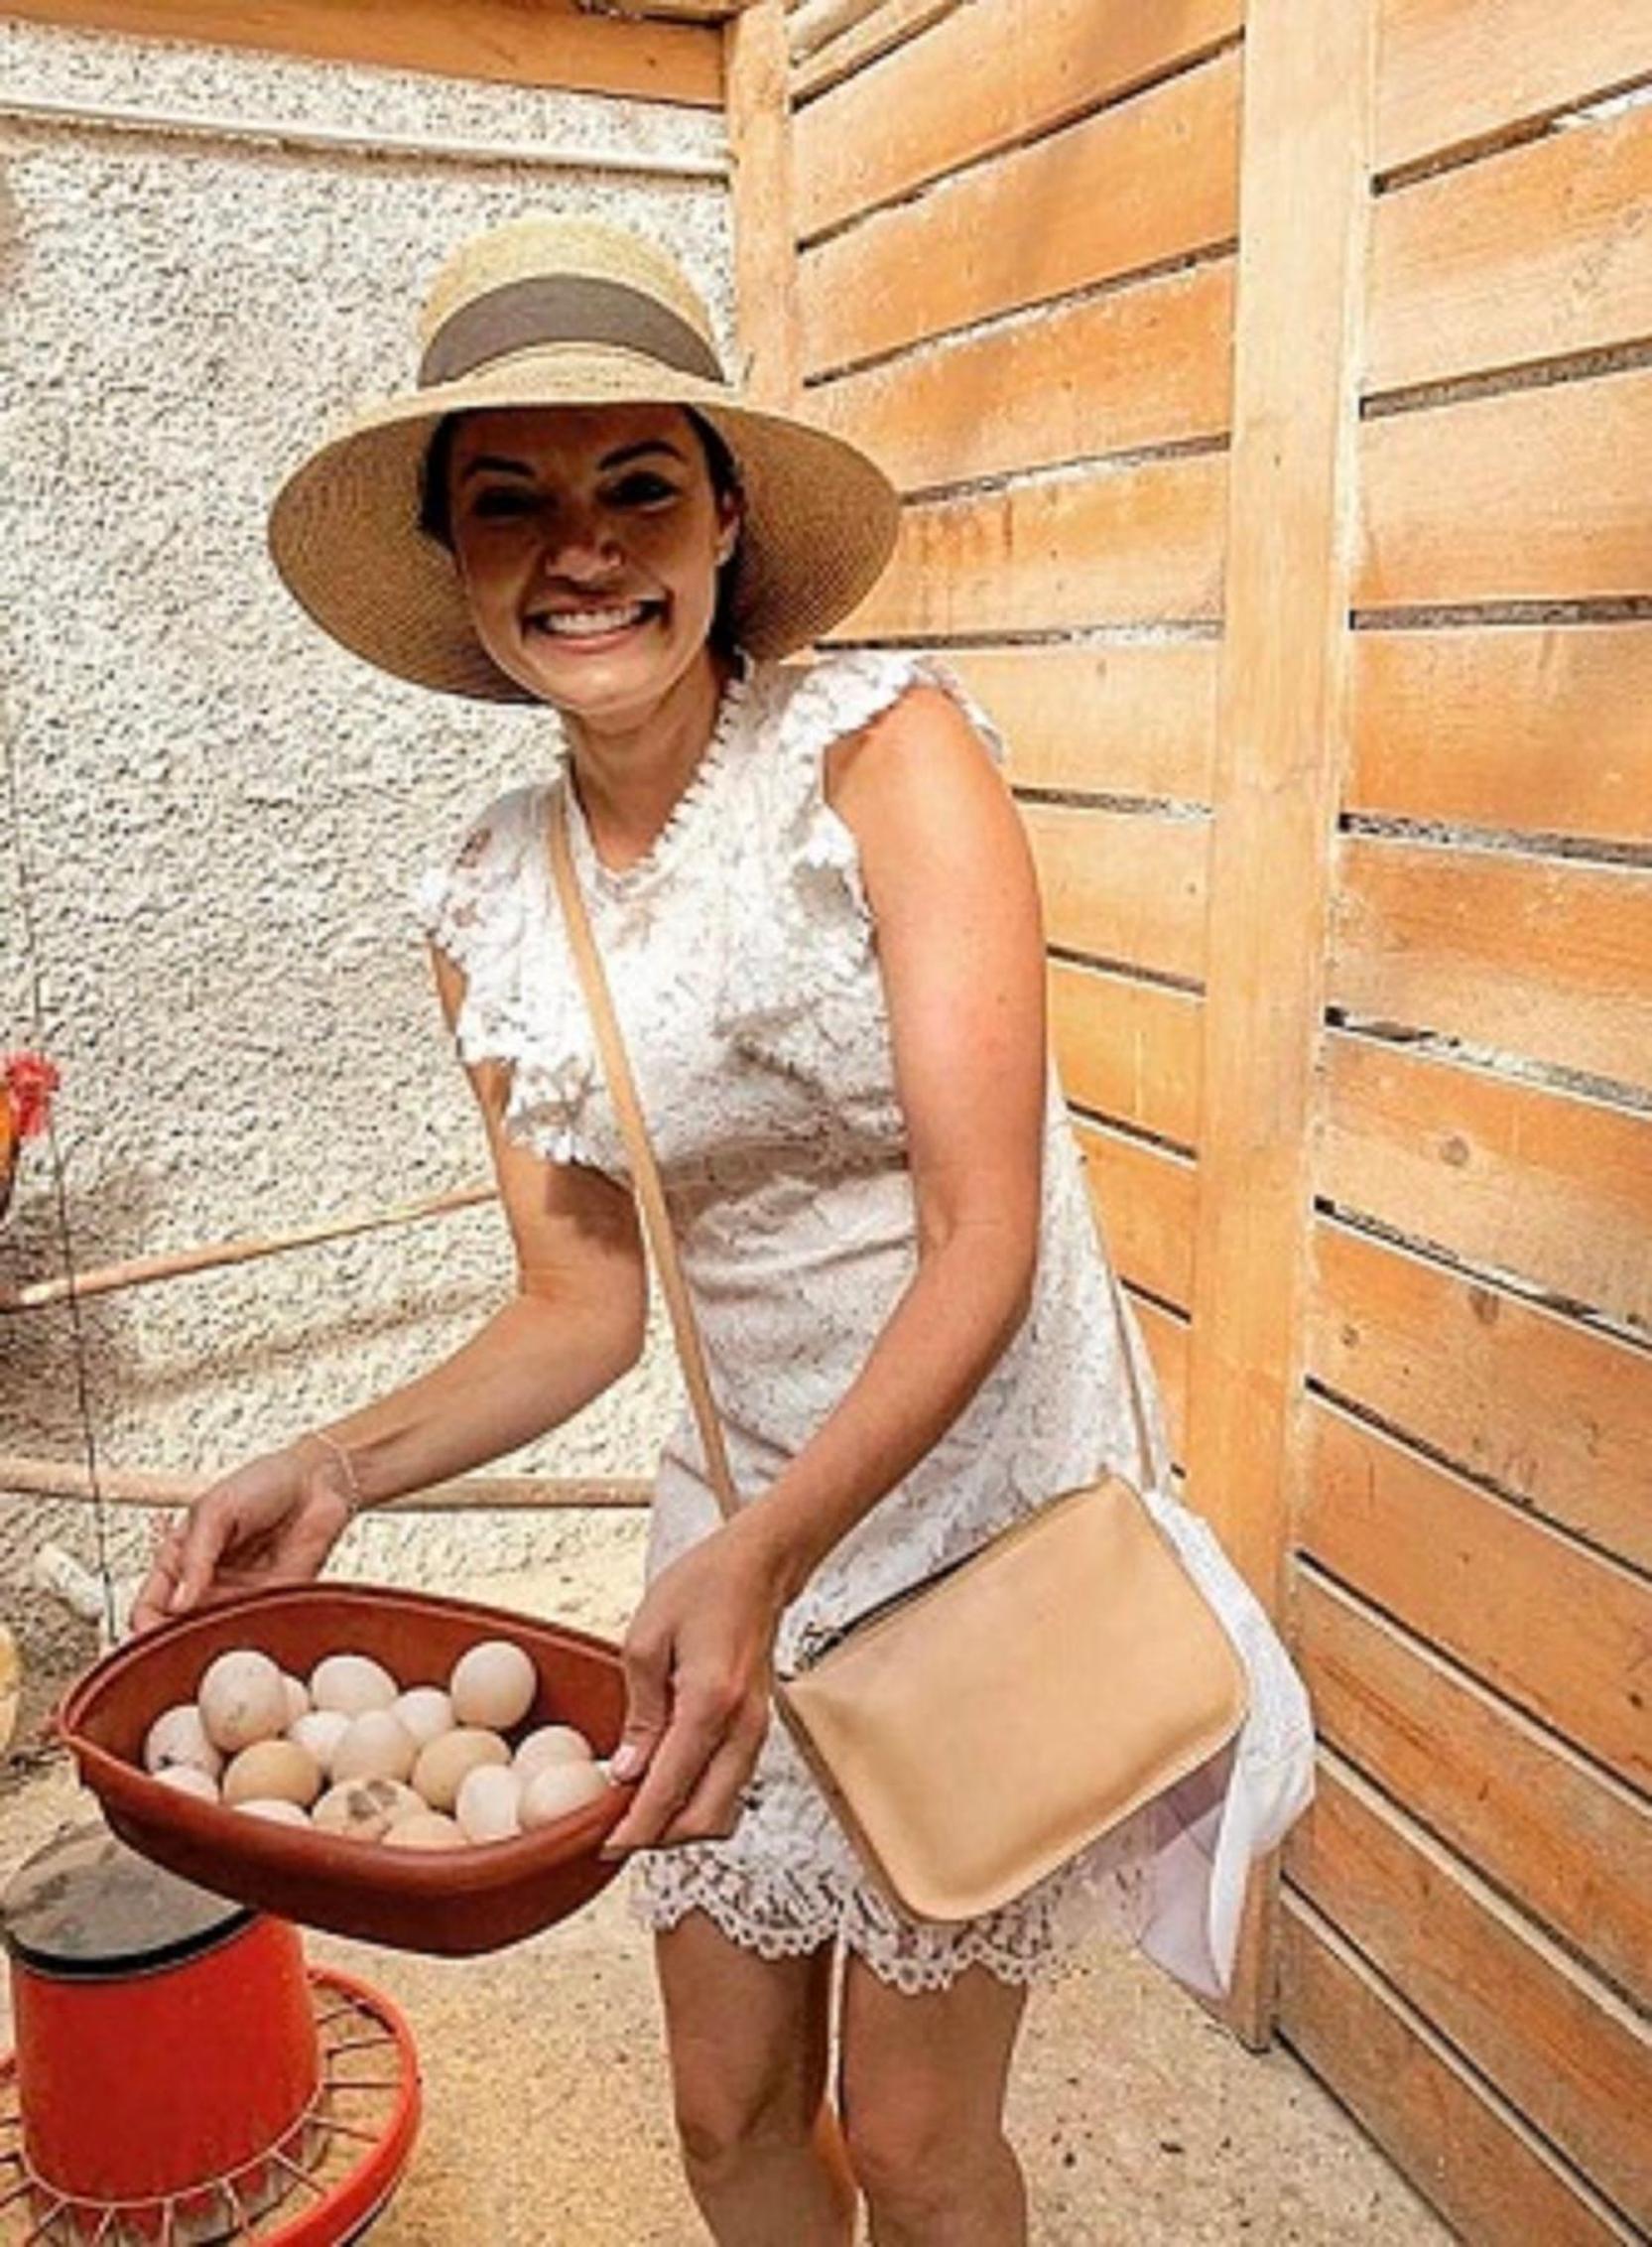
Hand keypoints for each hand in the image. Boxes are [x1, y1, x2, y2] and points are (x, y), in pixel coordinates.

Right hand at [127, 1441, 355, 1635]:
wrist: (316, 1480)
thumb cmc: (262, 1484)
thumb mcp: (215, 1509)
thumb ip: (196, 1555)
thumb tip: (179, 1602)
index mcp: (181, 1562)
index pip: (149, 1607)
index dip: (144, 1626)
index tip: (150, 1636)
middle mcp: (207, 1585)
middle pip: (180, 1631)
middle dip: (179, 1644)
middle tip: (185, 1647)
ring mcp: (240, 1596)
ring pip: (218, 1635)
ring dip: (217, 1640)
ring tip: (220, 1632)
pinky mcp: (274, 1602)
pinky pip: (258, 1626)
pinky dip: (254, 1632)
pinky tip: (252, 1624)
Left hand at [601, 1517, 786, 1856]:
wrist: (758, 1565)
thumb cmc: (704, 1585)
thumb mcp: (646, 1639)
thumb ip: (639, 1713)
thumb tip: (627, 1770)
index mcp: (710, 1703)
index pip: (669, 1789)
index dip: (635, 1827)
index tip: (606, 1846)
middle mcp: (743, 1727)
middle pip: (705, 1819)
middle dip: (660, 1837)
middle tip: (617, 1832)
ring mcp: (757, 1730)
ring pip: (724, 1810)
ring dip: (682, 1822)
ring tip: (639, 1810)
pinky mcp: (758, 1728)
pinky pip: (731, 1785)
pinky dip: (700, 1799)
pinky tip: (668, 1783)